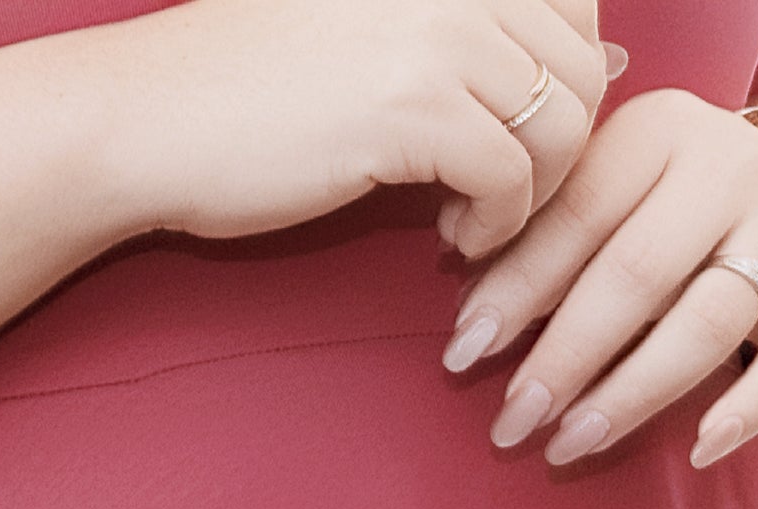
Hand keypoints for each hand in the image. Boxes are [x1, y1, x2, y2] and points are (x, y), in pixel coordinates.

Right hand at [100, 0, 611, 259]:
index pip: (575, 10)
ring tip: (477, 221)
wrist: (146, 118)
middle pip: (580, 68)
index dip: (557, 87)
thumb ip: (477, 33)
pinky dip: (499, 221)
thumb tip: (611, 57)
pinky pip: (512, 176)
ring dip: (535, 191)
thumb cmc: (240, 85)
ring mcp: (444, 37)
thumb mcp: (374, 28)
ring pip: (562, 123)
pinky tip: (456, 237)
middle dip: (555, 148)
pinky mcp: (418, 111)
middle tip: (496, 196)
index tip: (506, 142)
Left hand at [448, 88, 757, 466]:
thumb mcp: (596, 185)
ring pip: (708, 321)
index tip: (460, 355)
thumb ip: (533, 231)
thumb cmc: (651, 197)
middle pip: (639, 275)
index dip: (514, 291)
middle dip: (565, 358)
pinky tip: (700, 449)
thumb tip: (460, 292)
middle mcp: (731, 171)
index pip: (577, 216)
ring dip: (632, 394)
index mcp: (659, 133)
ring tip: (568, 445)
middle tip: (510, 423)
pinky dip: (750, 408)